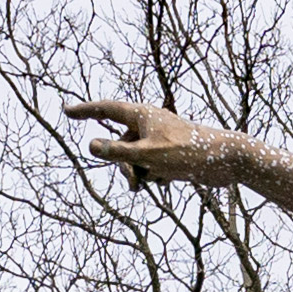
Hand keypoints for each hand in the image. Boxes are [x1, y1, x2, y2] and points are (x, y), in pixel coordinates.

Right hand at [66, 98, 232, 194]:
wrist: (225, 160)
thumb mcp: (148, 156)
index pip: (105, 109)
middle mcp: (148, 123)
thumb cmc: (188, 153)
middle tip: (133, 181)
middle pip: (119, 143)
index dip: (85, 111)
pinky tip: (169, 179)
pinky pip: (149, 166)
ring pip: (134, 158)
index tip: (67, 111)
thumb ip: (118, 153)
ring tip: (153, 181)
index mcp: (142, 114)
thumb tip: (91, 145)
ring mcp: (159, 139)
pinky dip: (154, 175)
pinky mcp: (169, 154)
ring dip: (139, 172)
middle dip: (123, 164)